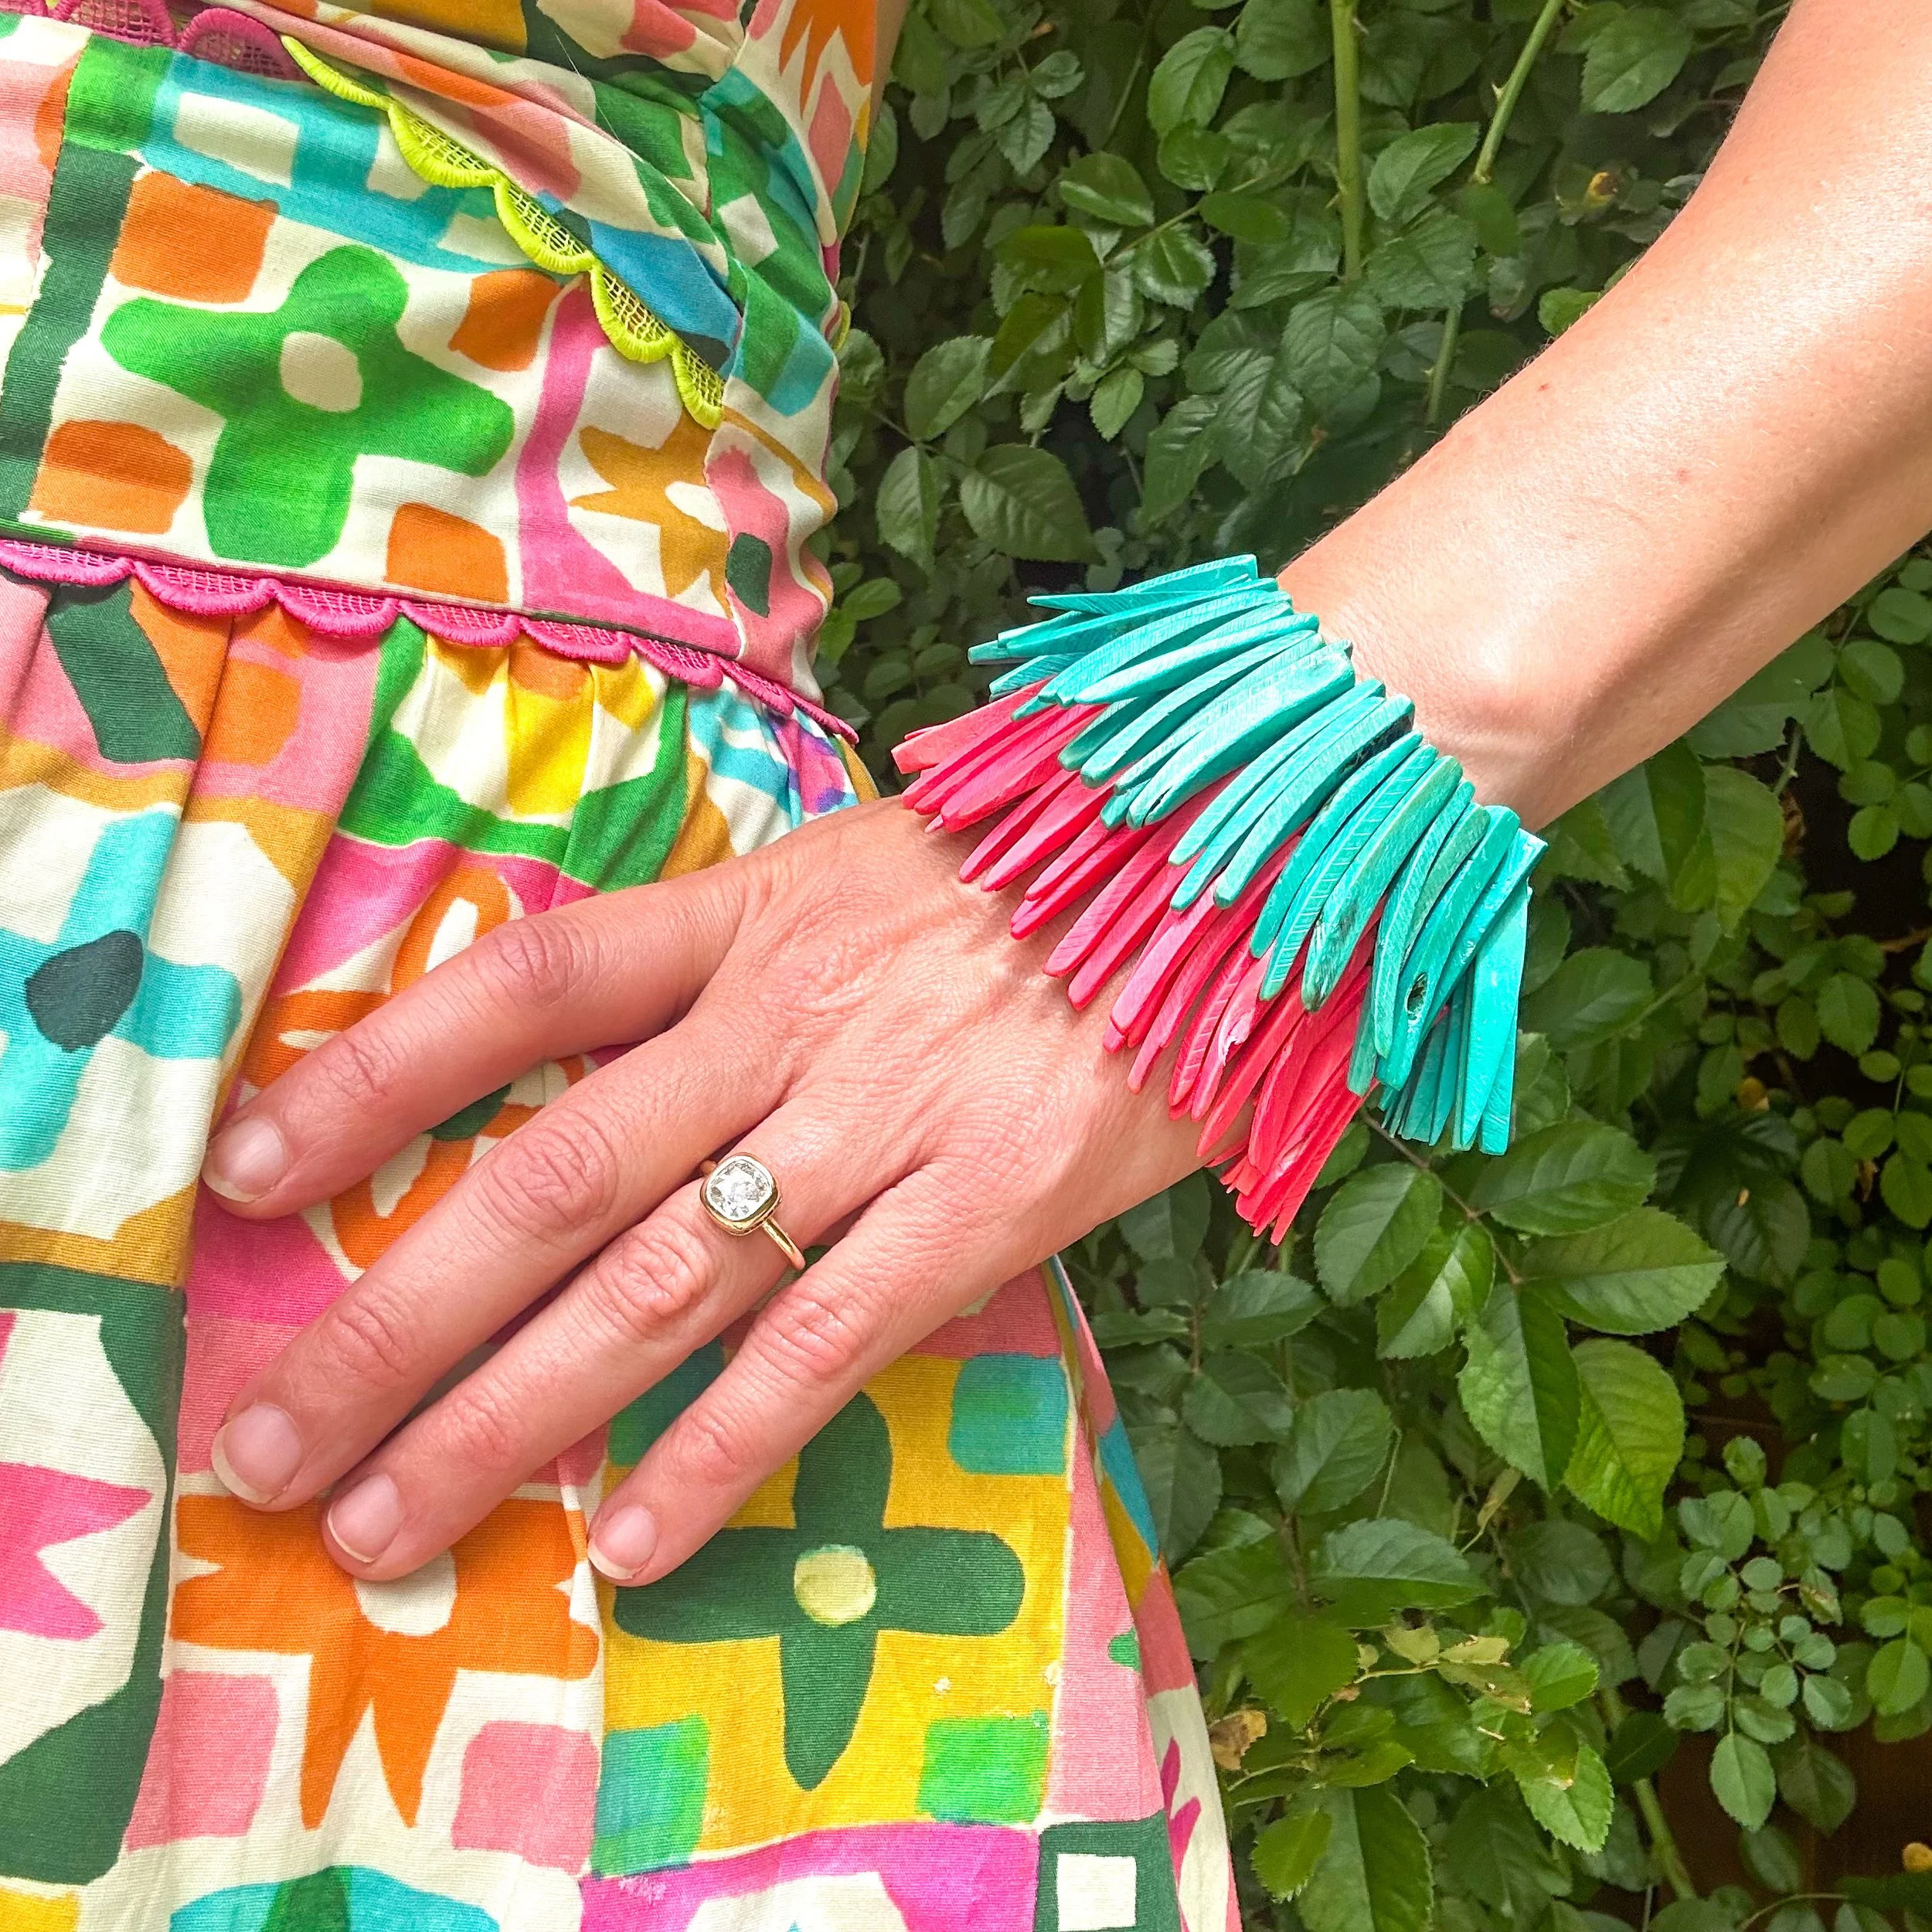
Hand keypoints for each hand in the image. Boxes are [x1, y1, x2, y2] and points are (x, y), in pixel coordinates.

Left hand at [202, 798, 1200, 1583]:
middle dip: (394, 1317)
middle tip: (272, 1441)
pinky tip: (631, 1542)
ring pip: (662, 1284)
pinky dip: (722, 1450)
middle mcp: (793, 1017)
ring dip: (511, 1416)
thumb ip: (735, 953)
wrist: (1245, 863)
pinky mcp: (989, 1207)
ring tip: (390, 1521)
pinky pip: (828, 1347)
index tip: (244, 1167)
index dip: (373, 1074)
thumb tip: (594, 1043)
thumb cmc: (1046, 863)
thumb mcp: (868, 862)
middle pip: (554, 1175)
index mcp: (755, 909)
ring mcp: (888, 1117)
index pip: (524, 986)